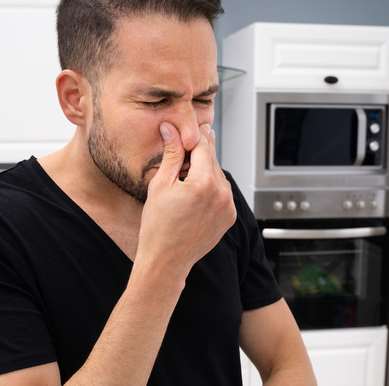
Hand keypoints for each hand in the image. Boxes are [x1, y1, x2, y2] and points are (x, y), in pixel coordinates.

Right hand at [136, 122, 236, 278]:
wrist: (167, 260)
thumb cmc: (158, 226)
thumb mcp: (160, 184)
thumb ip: (171, 154)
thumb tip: (171, 129)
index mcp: (204, 182)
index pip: (202, 145)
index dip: (191, 136)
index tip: (185, 130)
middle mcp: (222, 193)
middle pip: (211, 159)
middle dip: (196, 154)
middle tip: (179, 157)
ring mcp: (229, 206)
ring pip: (218, 175)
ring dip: (204, 171)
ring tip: (183, 183)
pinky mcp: (230, 216)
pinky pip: (222, 192)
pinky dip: (210, 188)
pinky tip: (192, 197)